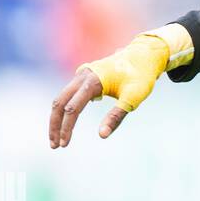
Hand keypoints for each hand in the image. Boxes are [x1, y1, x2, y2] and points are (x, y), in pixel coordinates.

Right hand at [48, 33, 168, 148]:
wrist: (145, 54)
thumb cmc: (141, 76)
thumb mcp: (133, 97)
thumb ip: (116, 116)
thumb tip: (101, 135)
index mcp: (93, 80)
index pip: (72, 108)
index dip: (66, 128)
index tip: (64, 144)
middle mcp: (82, 76)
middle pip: (59, 103)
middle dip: (55, 125)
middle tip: (55, 146)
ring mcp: (82, 75)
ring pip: (61, 98)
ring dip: (57, 118)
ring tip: (58, 139)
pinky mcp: (84, 78)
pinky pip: (68, 95)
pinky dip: (65, 110)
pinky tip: (67, 124)